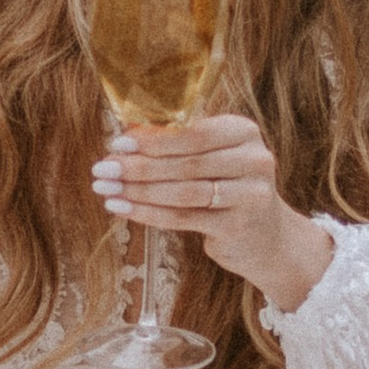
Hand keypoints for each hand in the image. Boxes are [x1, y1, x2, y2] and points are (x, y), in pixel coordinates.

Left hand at [92, 113, 334, 311]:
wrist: (266, 236)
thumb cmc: (227, 187)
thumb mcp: (211, 158)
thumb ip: (178, 144)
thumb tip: (124, 141)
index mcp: (243, 131)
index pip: (193, 132)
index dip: (153, 139)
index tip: (117, 144)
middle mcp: (254, 159)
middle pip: (186, 163)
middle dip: (138, 166)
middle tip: (102, 169)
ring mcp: (250, 195)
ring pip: (183, 192)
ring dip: (138, 191)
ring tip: (105, 189)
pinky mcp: (238, 226)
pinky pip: (183, 218)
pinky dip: (147, 213)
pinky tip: (121, 207)